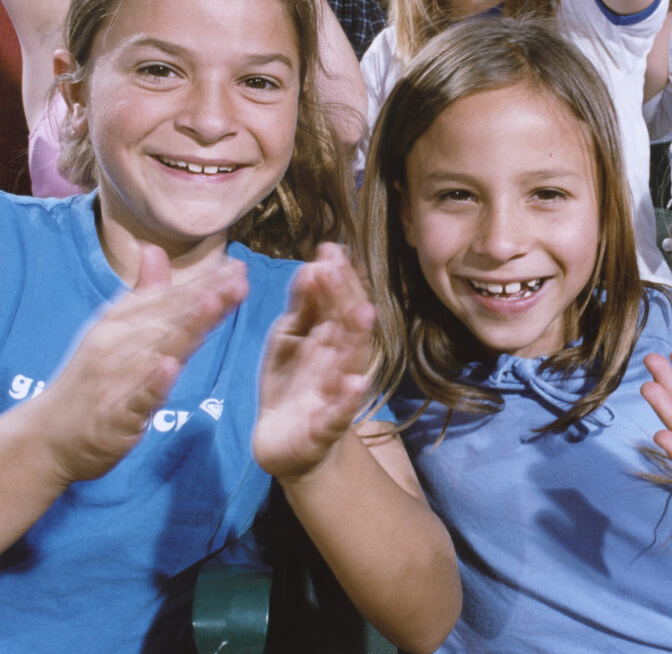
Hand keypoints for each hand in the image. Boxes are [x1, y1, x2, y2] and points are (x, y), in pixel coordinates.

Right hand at [40, 246, 247, 483]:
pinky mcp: (115, 416)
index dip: (204, 283)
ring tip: (213, 303)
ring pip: (157, 351)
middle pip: (169, 319)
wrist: (48, 438)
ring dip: (186, 328)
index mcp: (119, 324)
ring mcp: (115, 381)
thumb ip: (143, 295)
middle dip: (206, 298)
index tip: (239, 267)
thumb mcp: (116, 332)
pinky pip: (138, 398)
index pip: (168, 300)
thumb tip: (153, 249)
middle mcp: (117, 346)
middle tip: (240, 280)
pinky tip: (170, 366)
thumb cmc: (92, 381)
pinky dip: (154, 382)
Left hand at [253, 243, 376, 482]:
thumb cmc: (293, 385)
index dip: (335, 278)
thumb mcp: (290, 339)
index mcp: (329, 339)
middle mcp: (339, 361)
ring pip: (350, 363)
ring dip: (356, 339)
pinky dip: (347, 400)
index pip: (337, 303)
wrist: (287, 445)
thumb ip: (303, 307)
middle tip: (334, 266)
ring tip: (362, 313)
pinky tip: (354, 384)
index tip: (329, 248)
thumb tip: (313, 265)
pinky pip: (338, 413)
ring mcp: (336, 394)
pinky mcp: (325, 427)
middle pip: (345, 326)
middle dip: (343, 298)